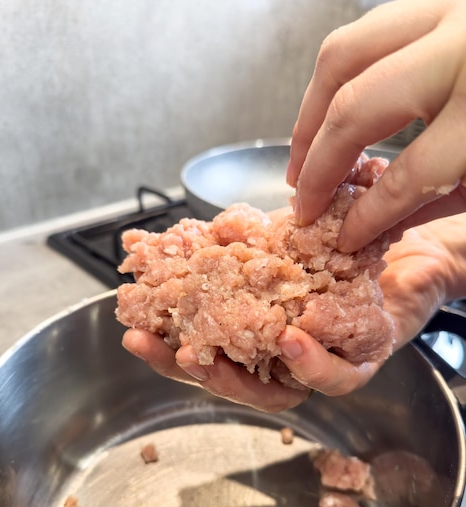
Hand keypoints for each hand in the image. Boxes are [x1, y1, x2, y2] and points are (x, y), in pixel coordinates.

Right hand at [122, 214, 464, 411]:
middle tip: (161, 351)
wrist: (394, 246)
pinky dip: (309, 365)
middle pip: (230, 382)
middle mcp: (281, 363)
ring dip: (238, 379)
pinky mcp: (358, 366)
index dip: (168, 351)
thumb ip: (237, 248)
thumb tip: (191, 238)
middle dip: (189, 371)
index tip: (134, 334)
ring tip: (208, 356)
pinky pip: (333, 378)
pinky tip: (289, 340)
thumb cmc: (330, 251)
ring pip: (275, 395)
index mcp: (256, 337)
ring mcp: (316, 369)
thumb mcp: (275, 243)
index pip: (205, 353)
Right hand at [287, 0, 465, 251]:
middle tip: (303, 202)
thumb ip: (446, 202)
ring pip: (345, 54)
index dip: (366, 218)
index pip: (408, 177)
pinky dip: (336, 80)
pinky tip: (330, 115)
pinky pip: (366, 35)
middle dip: (317, 163)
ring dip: (309, 114)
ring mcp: (451, 11)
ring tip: (301, 160)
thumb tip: (380, 222)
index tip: (344, 238)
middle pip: (357, 107)